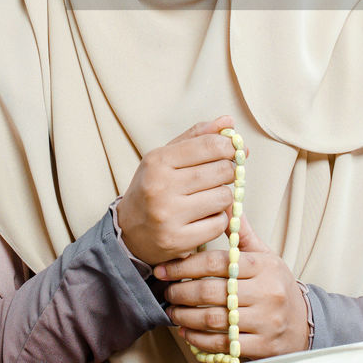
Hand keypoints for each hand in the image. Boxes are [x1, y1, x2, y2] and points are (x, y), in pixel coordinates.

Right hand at [116, 117, 237, 266]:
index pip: (209, 145)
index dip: (230, 146)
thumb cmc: (153, 188)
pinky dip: (218, 220)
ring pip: (223, 198)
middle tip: (221, 175)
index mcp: (158, 161)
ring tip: (208, 198)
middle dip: (229, 171)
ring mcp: (169, 215)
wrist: (128, 231)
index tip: (233, 150)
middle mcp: (161, 186)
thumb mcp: (166, 157)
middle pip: (222, 171)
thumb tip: (229, 121)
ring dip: (223, 197)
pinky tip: (204, 217)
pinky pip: (218, 224)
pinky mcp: (178, 240)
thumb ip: (197, 137)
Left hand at [156, 215, 308, 359]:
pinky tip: (187, 332)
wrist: (304, 322)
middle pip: (211, 292)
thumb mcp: (265, 256)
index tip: (165, 269)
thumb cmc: (277, 285)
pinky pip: (223, 344)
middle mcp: (265, 292)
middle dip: (181, 292)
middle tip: (167, 292)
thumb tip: (226, 203)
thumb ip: (243, 234)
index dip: (185, 266)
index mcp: (263, 266)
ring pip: (214, 319)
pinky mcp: (262, 346)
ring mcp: (264, 321)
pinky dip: (200, 339)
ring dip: (186, 317)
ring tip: (173, 311)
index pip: (216, 262)